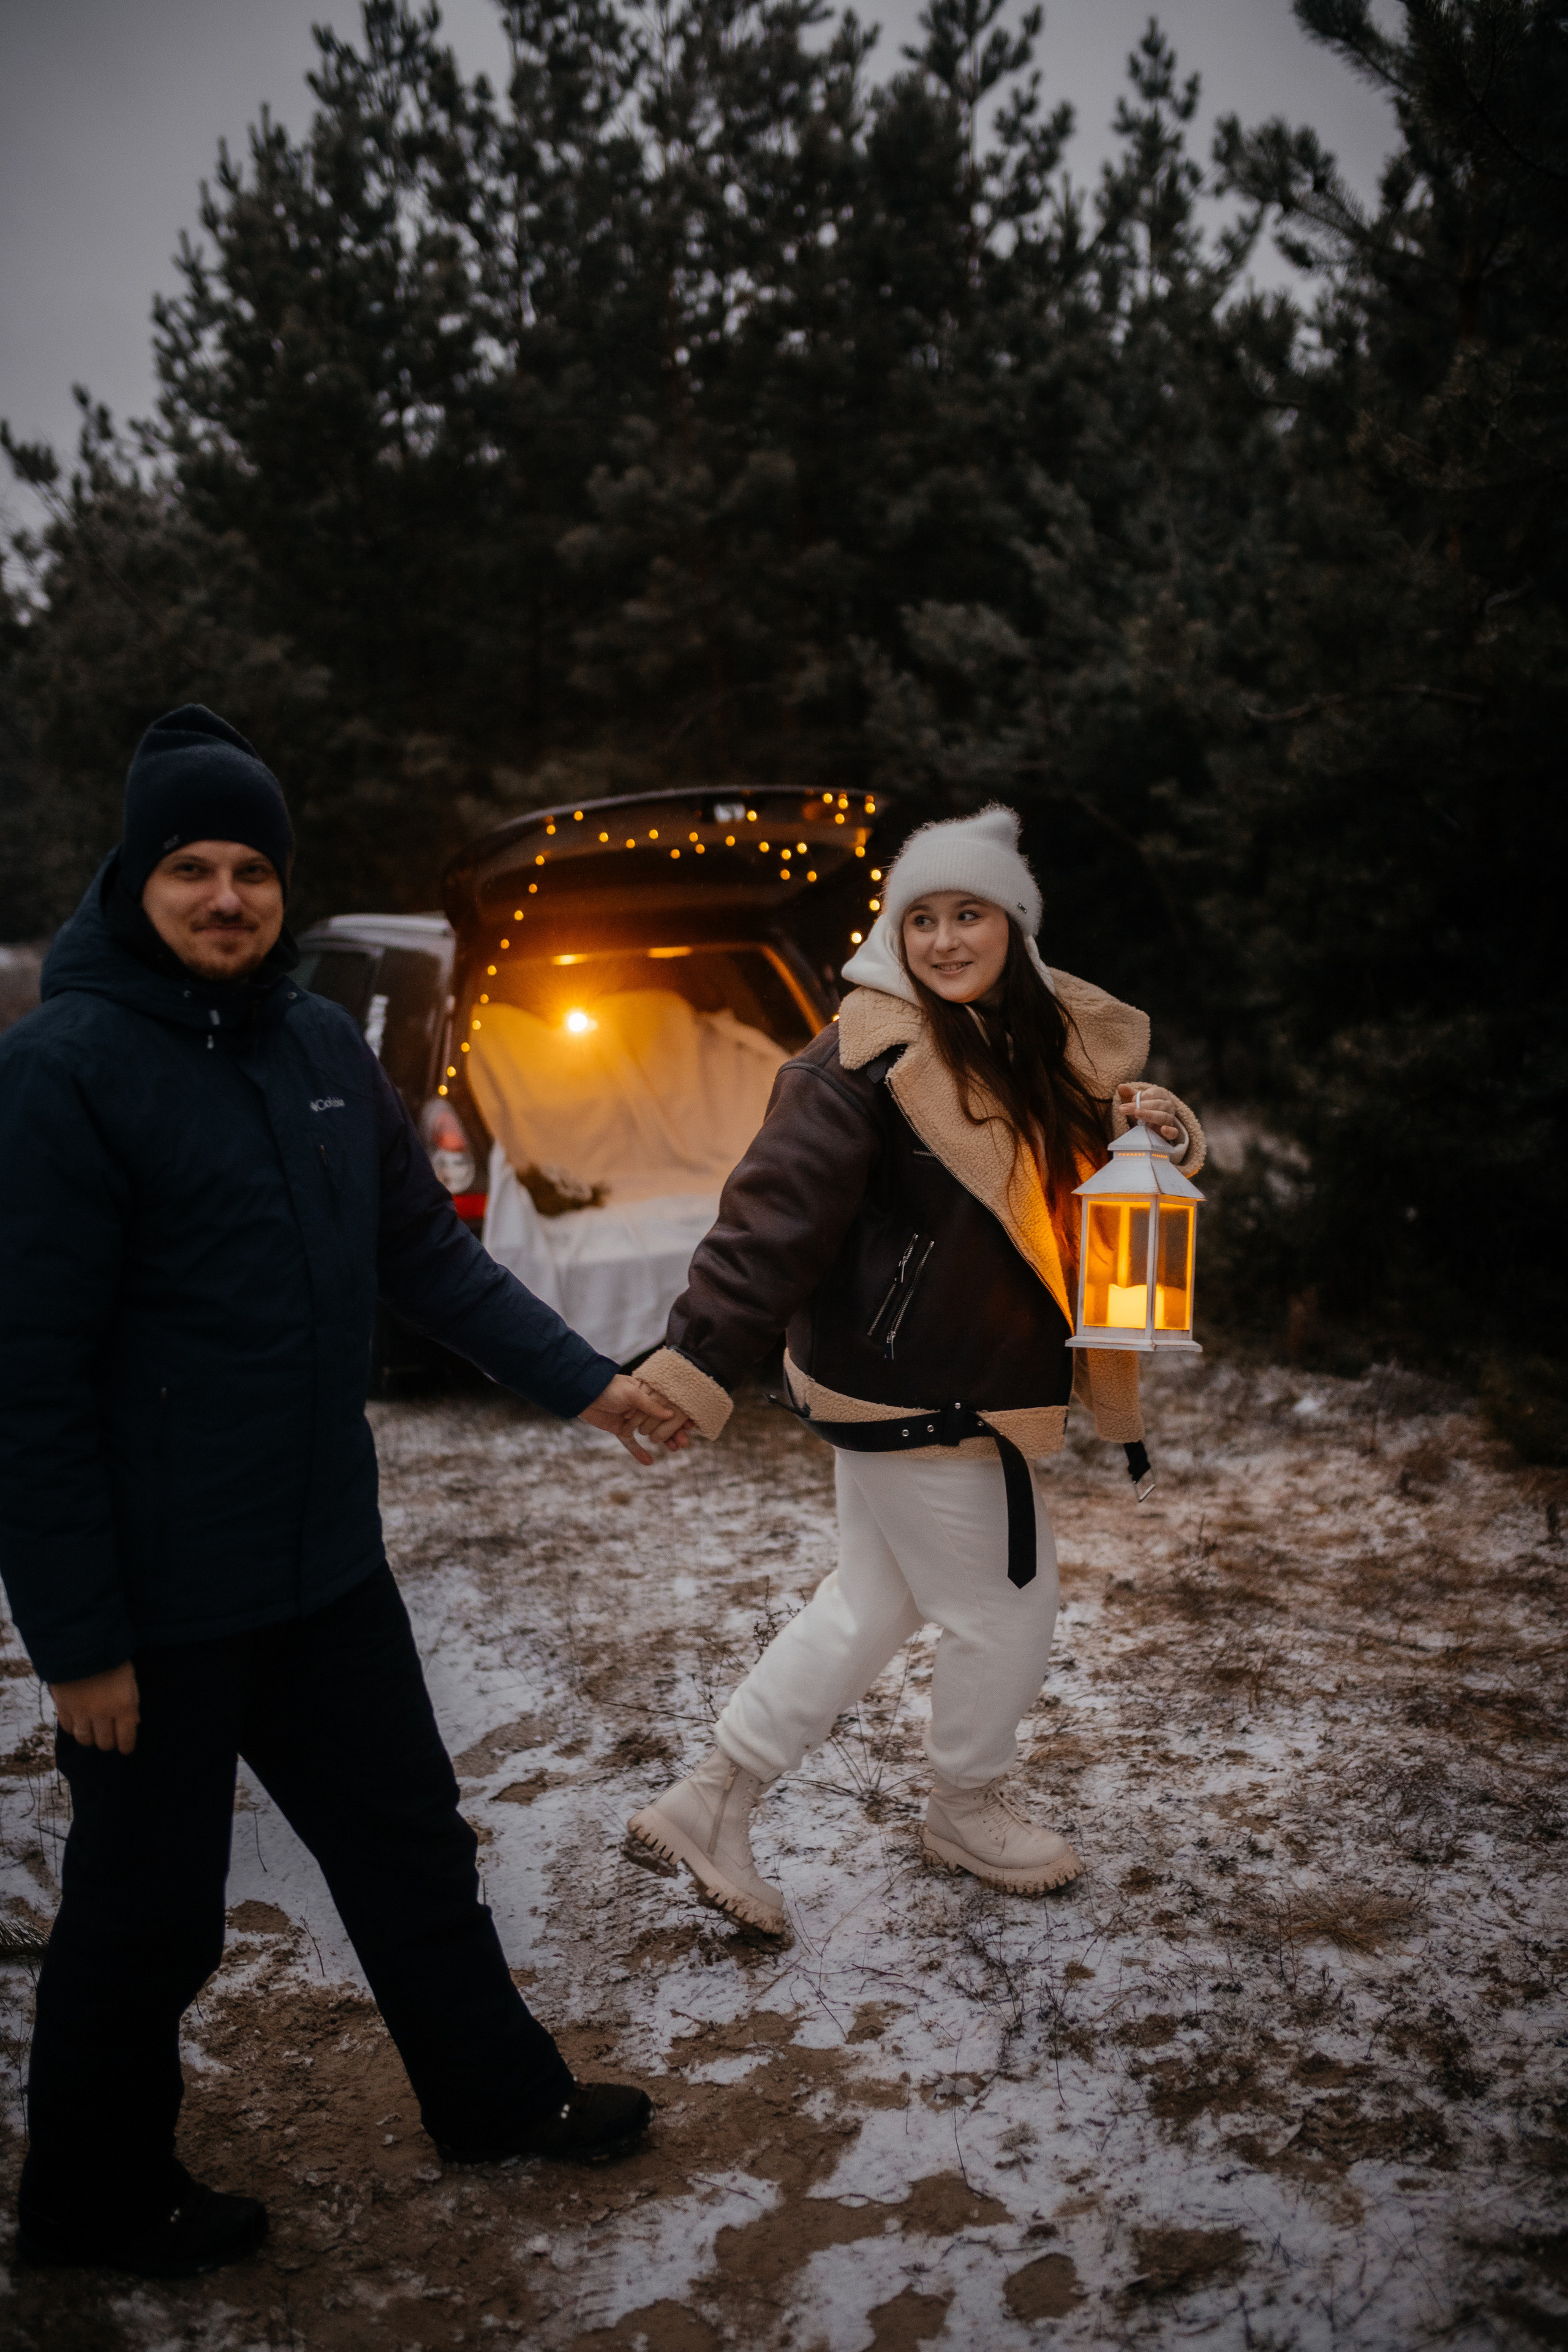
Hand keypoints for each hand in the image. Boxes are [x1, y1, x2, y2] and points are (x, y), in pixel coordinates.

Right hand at [51, 1660, 139, 1753]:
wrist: (81, 1642)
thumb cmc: (112, 1658)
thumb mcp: (130, 1678)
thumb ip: (132, 1702)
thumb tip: (133, 1722)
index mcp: (122, 1706)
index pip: (126, 1738)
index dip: (126, 1746)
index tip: (126, 1749)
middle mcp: (101, 1714)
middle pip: (104, 1743)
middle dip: (109, 1742)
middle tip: (110, 1736)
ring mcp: (80, 1712)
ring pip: (85, 1739)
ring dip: (91, 1738)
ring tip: (94, 1732)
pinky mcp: (63, 1707)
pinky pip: (69, 1728)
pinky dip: (74, 1729)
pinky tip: (79, 1723)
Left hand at [579, 1373, 693, 1463]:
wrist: (583, 1393)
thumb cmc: (609, 1388)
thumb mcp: (632, 1394)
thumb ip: (650, 1405)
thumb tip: (670, 1414)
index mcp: (646, 1392)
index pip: (667, 1405)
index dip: (679, 1416)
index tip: (691, 1425)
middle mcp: (641, 1406)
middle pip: (661, 1421)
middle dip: (674, 1431)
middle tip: (685, 1442)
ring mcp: (631, 1418)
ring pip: (650, 1432)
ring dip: (663, 1441)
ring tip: (676, 1449)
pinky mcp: (619, 1429)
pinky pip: (630, 1442)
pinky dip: (638, 1452)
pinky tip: (649, 1462)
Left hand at [1115, 1083, 1182, 1144]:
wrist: (1156, 1124)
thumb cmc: (1145, 1109)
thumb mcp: (1138, 1101)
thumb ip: (1130, 1094)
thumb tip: (1121, 1086)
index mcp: (1161, 1095)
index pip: (1152, 1094)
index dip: (1141, 1097)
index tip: (1130, 1099)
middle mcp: (1168, 1105)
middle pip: (1156, 1104)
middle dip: (1140, 1105)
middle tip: (1123, 1108)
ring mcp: (1171, 1119)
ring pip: (1163, 1116)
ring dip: (1149, 1115)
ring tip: (1136, 1113)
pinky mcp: (1172, 1132)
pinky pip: (1174, 1132)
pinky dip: (1170, 1131)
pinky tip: (1163, 1129)